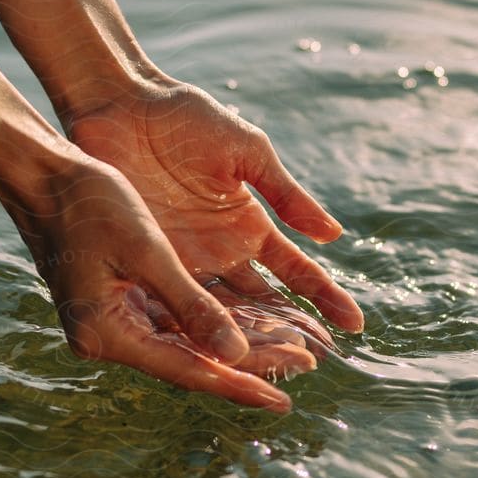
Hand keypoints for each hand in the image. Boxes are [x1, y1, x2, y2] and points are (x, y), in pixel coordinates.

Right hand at [1, 152, 315, 409]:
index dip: (239, 383)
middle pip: (191, 361)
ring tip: (290, 347)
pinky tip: (251, 324)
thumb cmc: (88, 203)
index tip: (284, 399)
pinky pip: (174, 320)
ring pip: (187, 342)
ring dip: (236, 342)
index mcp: (108, 333)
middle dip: (249, 362)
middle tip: (307, 362)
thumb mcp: (148, 251)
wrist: (42, 173)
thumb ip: (191, 304)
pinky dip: (212, 321)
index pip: (188, 369)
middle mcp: (108, 336)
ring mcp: (112, 319)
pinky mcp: (119, 299)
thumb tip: (235, 354)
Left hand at [67, 78, 363, 348]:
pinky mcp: (144, 264)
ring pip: (220, 315)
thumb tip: (333, 235)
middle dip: (288, 334)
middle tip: (314, 364)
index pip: (295, 271)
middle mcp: (220, 253)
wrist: (123, 106)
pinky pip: (172, 306)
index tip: (354, 325)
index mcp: (249, 225)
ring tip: (273, 370)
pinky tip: (211, 359)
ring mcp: (183, 262)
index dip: (323, 297)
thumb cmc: (186, 119)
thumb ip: (286, 195)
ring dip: (246, 342)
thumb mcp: (246, 153)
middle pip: (261, 305)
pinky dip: (191, 332)